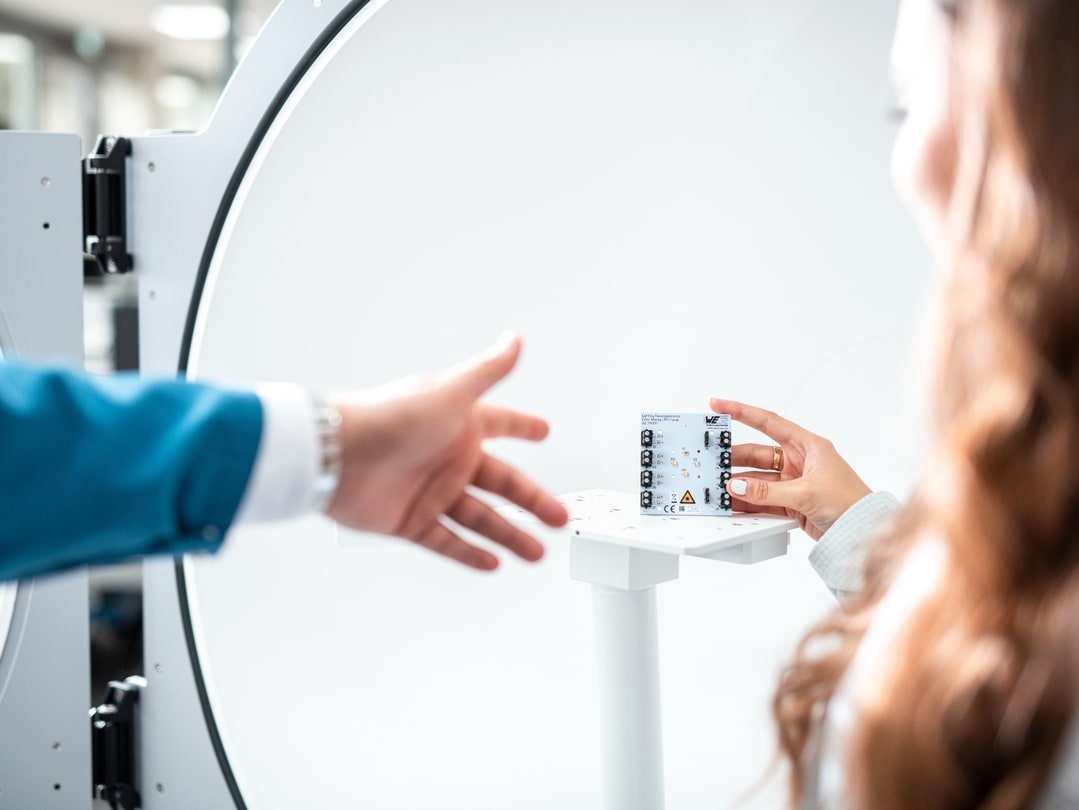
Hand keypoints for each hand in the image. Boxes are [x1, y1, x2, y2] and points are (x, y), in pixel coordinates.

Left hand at [325, 333, 568, 569]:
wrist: (336, 457)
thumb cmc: (388, 418)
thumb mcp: (449, 392)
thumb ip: (487, 371)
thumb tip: (514, 340)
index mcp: (459, 425)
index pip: (502, 423)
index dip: (523, 426)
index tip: (543, 431)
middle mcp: (447, 458)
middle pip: (501, 483)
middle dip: (533, 501)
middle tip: (560, 516)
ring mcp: (430, 492)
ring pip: (481, 518)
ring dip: (510, 534)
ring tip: (536, 551)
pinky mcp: (410, 521)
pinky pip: (447, 541)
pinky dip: (469, 553)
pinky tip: (492, 563)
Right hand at [709, 398, 870, 540]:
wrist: (863, 531)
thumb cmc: (850, 502)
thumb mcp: (805, 493)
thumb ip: (767, 491)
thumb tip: (737, 486)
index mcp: (807, 445)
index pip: (768, 422)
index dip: (741, 411)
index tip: (718, 405)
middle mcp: (799, 460)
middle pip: (757, 453)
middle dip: (734, 458)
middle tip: (713, 462)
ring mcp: (793, 482)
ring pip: (757, 478)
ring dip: (739, 484)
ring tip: (719, 488)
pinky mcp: (791, 502)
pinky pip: (762, 498)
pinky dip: (748, 501)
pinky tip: (734, 503)